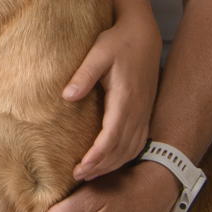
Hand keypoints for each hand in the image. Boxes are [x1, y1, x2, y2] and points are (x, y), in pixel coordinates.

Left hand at [63, 13, 161, 182]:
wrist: (143, 35)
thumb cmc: (118, 42)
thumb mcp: (98, 53)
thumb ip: (84, 74)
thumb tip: (67, 96)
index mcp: (126, 98)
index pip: (112, 136)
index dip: (97, 155)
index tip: (81, 167)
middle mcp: (138, 110)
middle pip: (121, 149)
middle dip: (101, 166)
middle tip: (79, 176)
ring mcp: (143, 113)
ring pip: (131, 149)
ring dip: (112, 165)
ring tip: (90, 174)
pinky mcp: (144, 113)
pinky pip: (137, 142)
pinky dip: (123, 156)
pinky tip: (110, 162)